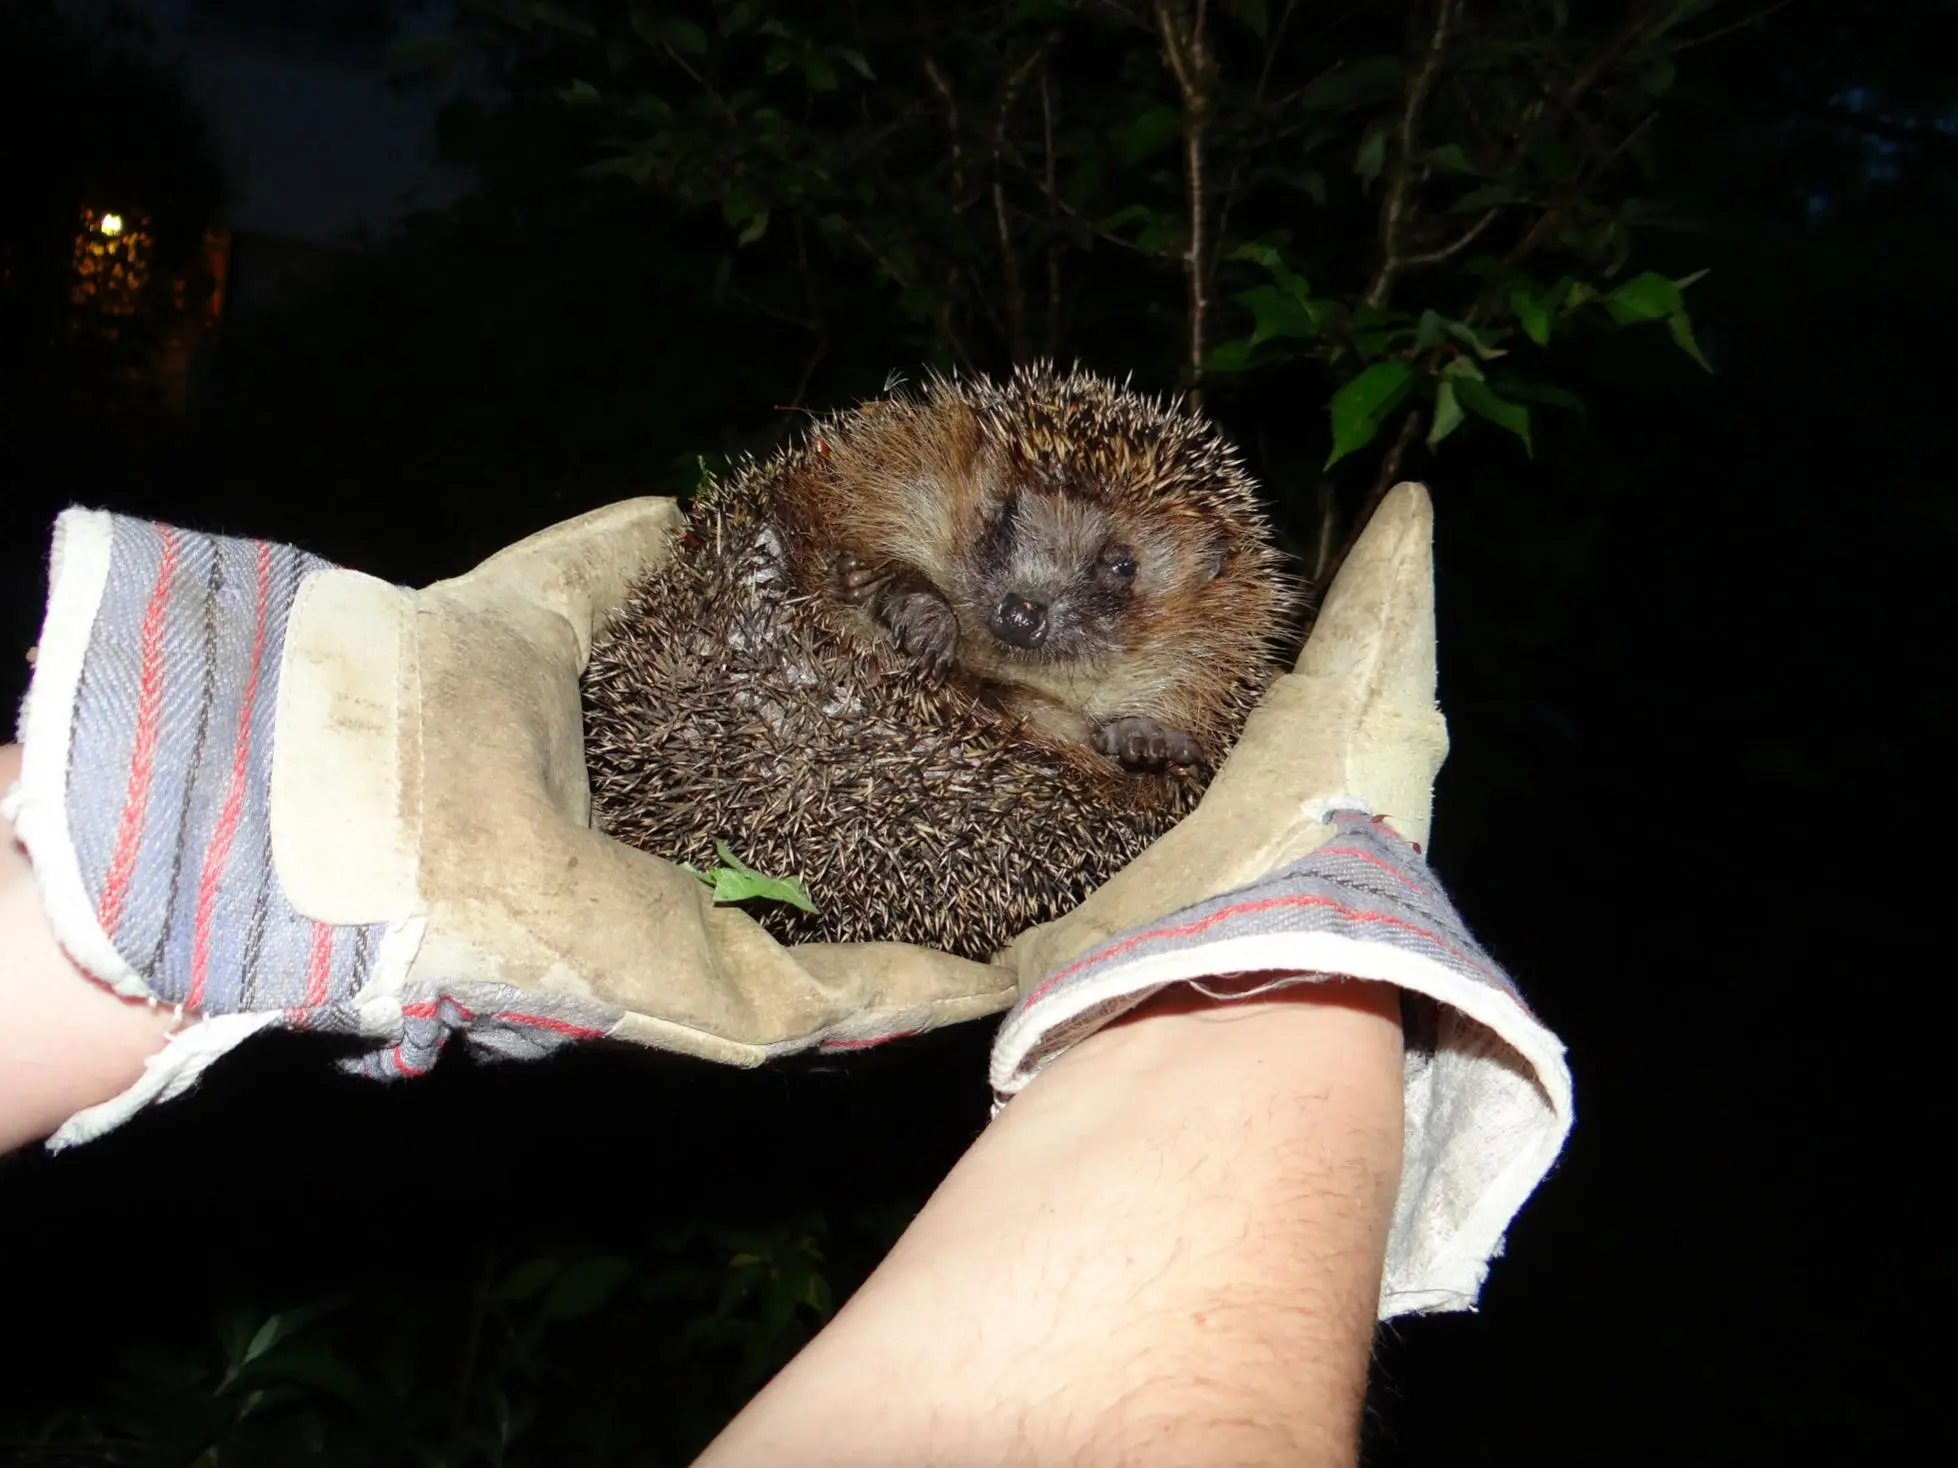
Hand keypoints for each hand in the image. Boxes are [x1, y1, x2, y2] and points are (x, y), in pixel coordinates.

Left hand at [7, 502, 1013, 1145]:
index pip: (786, 823)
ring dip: (960, 949)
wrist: (372, 791)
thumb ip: (609, 563)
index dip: (870, 796)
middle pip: (838, 909)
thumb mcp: (547, 607)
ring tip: (1056, 911)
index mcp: (650, 823)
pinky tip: (1017, 962)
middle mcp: (689, 904)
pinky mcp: (726, 1007)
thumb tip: (674, 509)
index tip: (949, 757)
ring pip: (868, 974)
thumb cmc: (437, 706)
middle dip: (935, 883)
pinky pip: (854, 1005)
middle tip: (1031, 845)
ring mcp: (711, 969)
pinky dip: (936, 989)